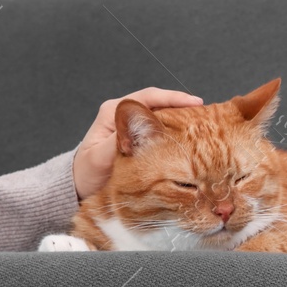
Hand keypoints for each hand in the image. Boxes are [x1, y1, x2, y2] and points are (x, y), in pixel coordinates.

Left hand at [72, 88, 203, 200]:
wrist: (80, 189)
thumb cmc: (86, 174)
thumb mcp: (98, 159)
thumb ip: (116, 143)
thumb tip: (139, 131)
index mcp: (113, 112)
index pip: (148, 97)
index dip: (173, 98)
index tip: (195, 103)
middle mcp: (124, 115)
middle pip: (159, 104)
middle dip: (183, 108)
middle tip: (207, 116)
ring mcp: (132, 127)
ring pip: (162, 118)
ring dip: (181, 122)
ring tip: (204, 127)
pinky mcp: (139, 141)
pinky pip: (161, 132)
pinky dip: (176, 135)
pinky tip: (190, 141)